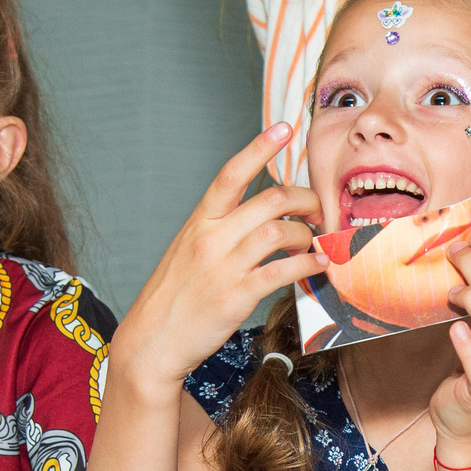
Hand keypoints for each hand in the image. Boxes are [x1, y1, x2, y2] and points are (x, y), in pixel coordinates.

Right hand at [112, 124, 323, 389]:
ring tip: (316, 241)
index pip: (231, 174)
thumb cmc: (173, 297)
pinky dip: (307, 264)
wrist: (151, 342)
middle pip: (269, 200)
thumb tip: (259, 219)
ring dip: (306, 233)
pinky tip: (318, 265)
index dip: (260, 148)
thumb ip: (220, 231)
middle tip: (318, 210)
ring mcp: (223, 266)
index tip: (284, 128)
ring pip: (278, 231)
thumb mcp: (188, 252)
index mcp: (199, 222)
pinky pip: (281, 271)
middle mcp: (211, 238)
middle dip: (304, 200)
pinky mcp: (236, 296)